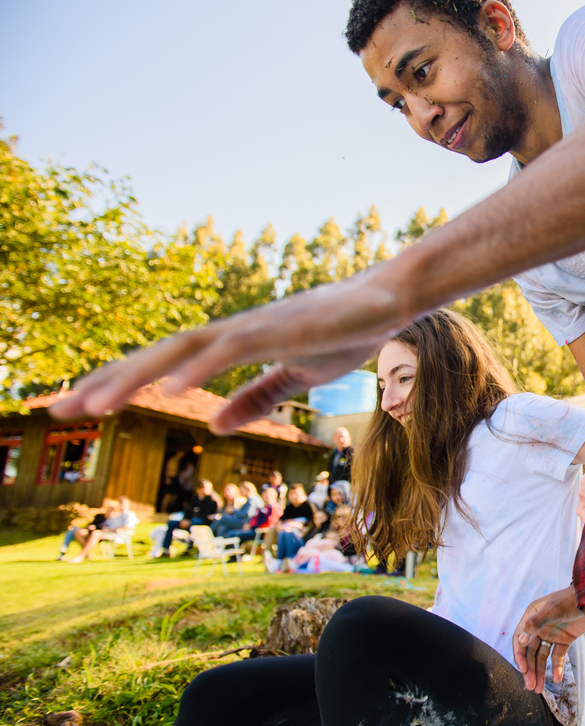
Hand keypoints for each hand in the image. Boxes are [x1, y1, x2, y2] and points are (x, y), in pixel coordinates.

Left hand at [48, 266, 409, 433]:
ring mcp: (252, 327)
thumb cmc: (343, 331)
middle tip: (56, 409)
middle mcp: (231, 332)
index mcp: (232, 344)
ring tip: (93, 406)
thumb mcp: (294, 375)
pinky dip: (197, 370)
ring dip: (134, 379)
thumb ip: (254, 399)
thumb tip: (211, 425)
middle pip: (156, 356)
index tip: (79, 405)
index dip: (120, 382)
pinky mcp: (278, 330)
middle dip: (105, 382)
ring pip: (180, 351)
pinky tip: (170, 391)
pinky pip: (230, 351)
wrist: (387, 300)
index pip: (164, 364)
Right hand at [513, 586, 584, 693]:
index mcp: (532, 617)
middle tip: (531, 686)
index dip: (519, 655)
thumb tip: (521, 640)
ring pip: (542, 657)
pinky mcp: (564, 640)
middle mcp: (539, 627)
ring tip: (539, 689)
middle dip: (529, 669)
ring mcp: (551, 634)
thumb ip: (536, 623)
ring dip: (540, 672)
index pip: (520, 639)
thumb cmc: (571, 599)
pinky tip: (557, 679)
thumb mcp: (553, 609)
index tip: (523, 670)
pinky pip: (557, 656)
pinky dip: (557, 667)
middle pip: (530, 652)